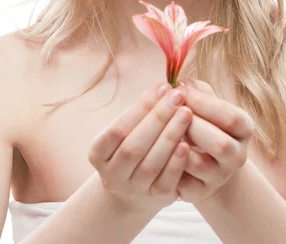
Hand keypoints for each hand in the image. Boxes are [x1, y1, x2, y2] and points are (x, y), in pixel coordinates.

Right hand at [88, 80, 192, 213]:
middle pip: (134, 146)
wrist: (134, 190)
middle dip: (158, 118)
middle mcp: (112, 175)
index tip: (162, 86)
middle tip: (178, 96)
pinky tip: (187, 144)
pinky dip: (176, 163)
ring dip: (170, 136)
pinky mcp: (156, 199)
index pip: (117, 129)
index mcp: (98, 153)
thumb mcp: (128, 130)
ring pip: (151, 164)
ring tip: (186, 113)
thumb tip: (164, 87)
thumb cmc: (133, 145)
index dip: (140, 107)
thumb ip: (142, 111)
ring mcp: (133, 189)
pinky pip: (166, 182)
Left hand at [175, 78, 254, 203]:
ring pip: (199, 165)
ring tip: (163, 128)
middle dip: (193, 126)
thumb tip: (180, 82)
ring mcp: (220, 177)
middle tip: (172, 111)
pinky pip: (181, 181)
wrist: (204, 159)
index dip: (204, 103)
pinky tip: (157, 148)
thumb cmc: (203, 121)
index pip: (231, 117)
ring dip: (177, 144)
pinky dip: (167, 163)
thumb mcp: (206, 103)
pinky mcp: (199, 192)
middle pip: (221, 145)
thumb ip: (197, 90)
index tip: (180, 89)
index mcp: (243, 129)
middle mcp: (238, 156)